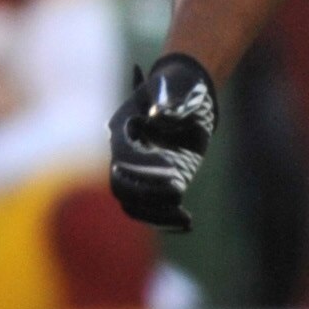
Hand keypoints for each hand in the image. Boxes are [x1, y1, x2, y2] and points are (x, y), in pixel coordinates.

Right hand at [109, 52, 215, 231]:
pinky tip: (188, 222)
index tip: (173, 169)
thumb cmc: (180, 86)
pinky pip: (150, 209)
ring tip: (186, 217)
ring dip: (156, 214)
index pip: (122, 155)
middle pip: (120, 185)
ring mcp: (141, 171)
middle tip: (178, 191)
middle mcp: (126, 153)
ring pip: (133, 203)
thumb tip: (161, 116)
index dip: (143, 165)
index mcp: (124, 128)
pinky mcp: (159, 182)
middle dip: (147, 193)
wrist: (186, 95)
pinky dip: (166, 221)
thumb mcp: (177, 86)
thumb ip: (170, 100)